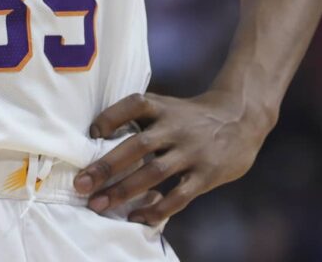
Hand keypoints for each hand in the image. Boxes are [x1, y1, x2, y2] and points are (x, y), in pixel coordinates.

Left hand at [72, 89, 271, 225]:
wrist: (240, 118)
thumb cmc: (191, 117)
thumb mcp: (168, 107)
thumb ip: (141, 121)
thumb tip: (98, 141)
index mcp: (163, 107)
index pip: (133, 105)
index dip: (110, 117)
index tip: (92, 133)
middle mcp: (176, 127)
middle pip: (138, 145)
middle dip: (106, 166)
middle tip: (81, 184)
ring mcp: (192, 151)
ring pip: (154, 172)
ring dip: (124, 190)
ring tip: (98, 204)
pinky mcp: (206, 174)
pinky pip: (179, 195)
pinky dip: (157, 208)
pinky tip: (136, 216)